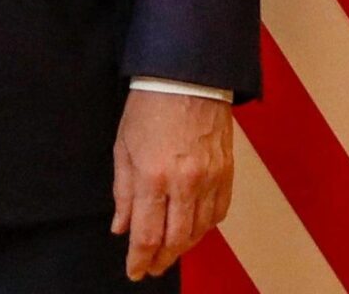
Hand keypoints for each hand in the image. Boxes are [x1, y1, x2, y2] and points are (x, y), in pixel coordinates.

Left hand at [111, 89, 233, 279]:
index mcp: (153, 176)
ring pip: (200, 230)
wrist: (186, 77)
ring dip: (183, 246)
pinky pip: (219, 212)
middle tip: (151, 268)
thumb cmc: (149, 106)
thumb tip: (121, 227)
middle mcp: (184, 183)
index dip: (140, 259)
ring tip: (168, 252)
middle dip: (162, 259)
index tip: (134, 271)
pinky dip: (205, 227)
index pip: (147, 233)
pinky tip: (193, 229)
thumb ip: (123, 192)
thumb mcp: (123, 147)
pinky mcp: (227, 173)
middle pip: (176, 239)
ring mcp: (210, 179)